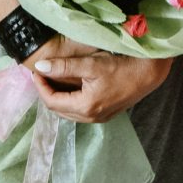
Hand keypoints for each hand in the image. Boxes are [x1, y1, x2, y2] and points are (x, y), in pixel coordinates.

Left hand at [30, 50, 173, 122]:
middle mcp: (90, 118)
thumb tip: (40, 67)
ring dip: (58, 97)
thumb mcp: (90, 63)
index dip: (41, 86)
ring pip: (68, 112)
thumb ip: (64, 67)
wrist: (147, 73)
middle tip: (42, 73)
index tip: (35, 70)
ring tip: (53, 78)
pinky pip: (79, 111)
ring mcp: (98, 118)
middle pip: (59, 109)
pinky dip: (70, 100)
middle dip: (47, 92)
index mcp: (85, 106)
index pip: (52, 101)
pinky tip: (70, 86)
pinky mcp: (105, 114)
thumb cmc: (120, 66)